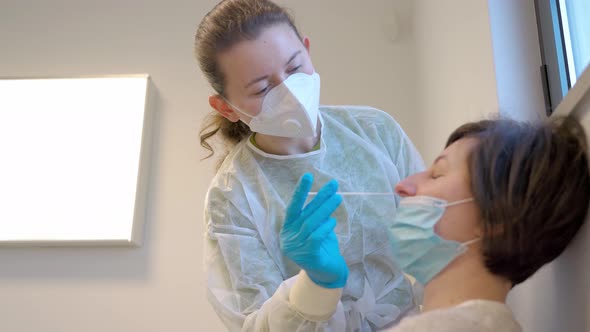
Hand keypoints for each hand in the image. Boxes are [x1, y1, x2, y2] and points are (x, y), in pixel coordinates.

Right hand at [280, 173, 348, 287]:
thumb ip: (316, 215)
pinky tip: (333, 221)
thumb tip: (327, 194)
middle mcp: (288, 238)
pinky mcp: (308, 257)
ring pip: (311, 224)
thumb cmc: (322, 247)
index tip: (308, 176)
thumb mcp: (316, 228)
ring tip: (338, 198)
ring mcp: (296, 249)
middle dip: (320, 197)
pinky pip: (316, 237)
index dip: (300, 192)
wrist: (328, 274)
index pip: (292, 207)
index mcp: (288, 229)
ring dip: (325, 209)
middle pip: (305, 213)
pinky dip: (325, 227)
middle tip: (334, 185)